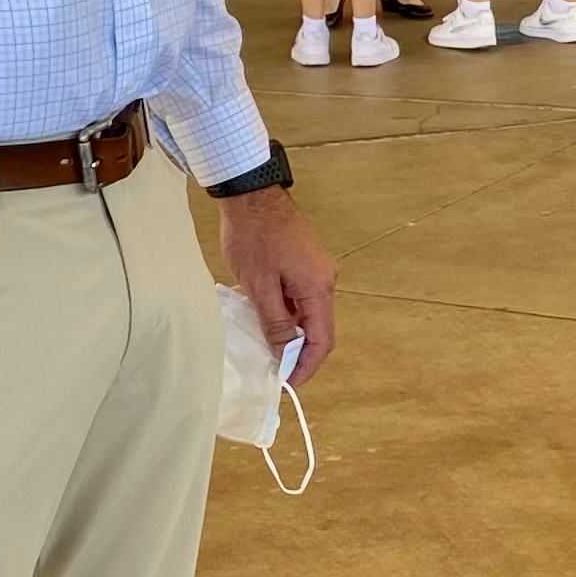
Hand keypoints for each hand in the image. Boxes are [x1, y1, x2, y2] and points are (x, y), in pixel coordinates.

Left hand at [218, 187, 338, 383]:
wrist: (251, 193)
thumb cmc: (253, 237)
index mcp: (318, 288)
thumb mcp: (259, 286)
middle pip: (318, 328)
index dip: (307, 366)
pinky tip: (264, 317)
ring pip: (307, 313)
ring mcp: (315, 270)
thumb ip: (276, 323)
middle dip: (298, 352)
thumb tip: (286, 354)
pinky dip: (285, 313)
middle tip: (274, 368)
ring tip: (265, 345)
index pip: (322, 340)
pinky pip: (299, 297)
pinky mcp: (304, 262)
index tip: (287, 382)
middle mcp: (324, 280)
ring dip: (289, 332)